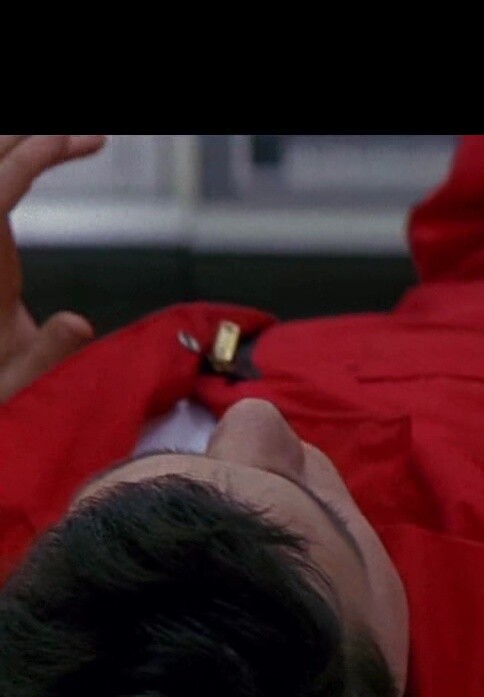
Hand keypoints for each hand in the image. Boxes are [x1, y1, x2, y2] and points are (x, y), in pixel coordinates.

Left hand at [1, 136, 103, 405]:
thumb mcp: (19, 386)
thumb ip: (48, 356)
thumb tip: (78, 323)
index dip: (32, 158)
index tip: (76, 141)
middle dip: (29, 144)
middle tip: (84, 139)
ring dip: (18, 154)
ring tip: (65, 145)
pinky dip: (14, 174)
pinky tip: (37, 167)